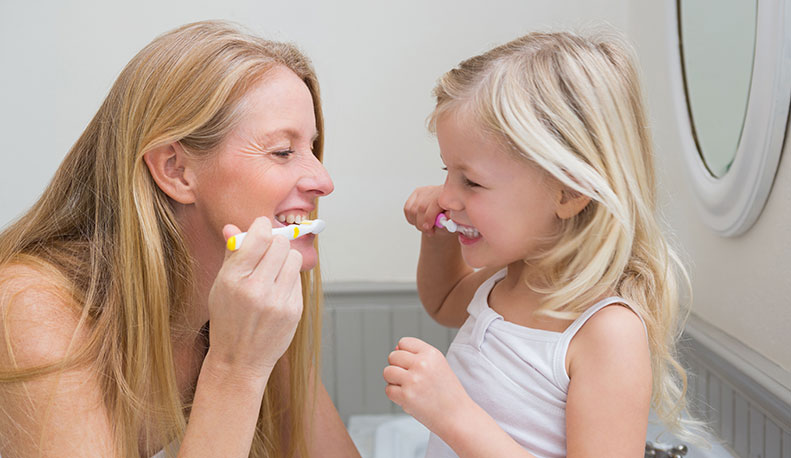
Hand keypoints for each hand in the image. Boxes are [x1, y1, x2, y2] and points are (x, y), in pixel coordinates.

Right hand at [205, 216, 303, 380]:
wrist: (240, 360)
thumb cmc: (228, 319)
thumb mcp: (220, 286)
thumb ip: (231, 254)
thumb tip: (234, 227)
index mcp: (233, 279)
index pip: (259, 237)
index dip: (262, 226)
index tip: (261, 228)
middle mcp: (256, 289)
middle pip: (280, 244)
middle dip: (274, 243)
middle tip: (267, 251)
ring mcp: (277, 301)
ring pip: (293, 258)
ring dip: (285, 259)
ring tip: (273, 271)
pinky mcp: (294, 311)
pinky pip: (298, 279)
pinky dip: (289, 279)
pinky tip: (277, 291)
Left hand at [383, 337, 471, 433]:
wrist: (457, 416)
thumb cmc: (447, 392)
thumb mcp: (438, 365)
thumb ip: (417, 355)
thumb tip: (395, 350)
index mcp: (431, 353)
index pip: (404, 342)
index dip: (404, 353)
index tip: (412, 365)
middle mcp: (421, 364)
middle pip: (393, 356)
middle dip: (398, 367)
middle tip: (411, 379)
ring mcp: (413, 380)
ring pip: (387, 372)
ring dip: (394, 380)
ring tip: (409, 387)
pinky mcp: (406, 396)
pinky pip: (388, 390)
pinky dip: (396, 395)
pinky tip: (409, 398)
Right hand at [403, 185, 447, 235]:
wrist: (446, 213)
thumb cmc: (451, 217)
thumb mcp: (454, 222)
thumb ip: (450, 221)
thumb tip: (446, 219)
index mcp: (447, 196)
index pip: (434, 203)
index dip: (429, 217)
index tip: (428, 228)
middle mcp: (435, 190)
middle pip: (421, 207)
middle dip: (422, 223)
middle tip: (429, 232)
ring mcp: (424, 191)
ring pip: (412, 209)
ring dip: (417, 223)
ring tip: (426, 228)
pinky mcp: (416, 193)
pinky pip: (407, 208)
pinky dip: (411, 218)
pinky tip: (418, 222)